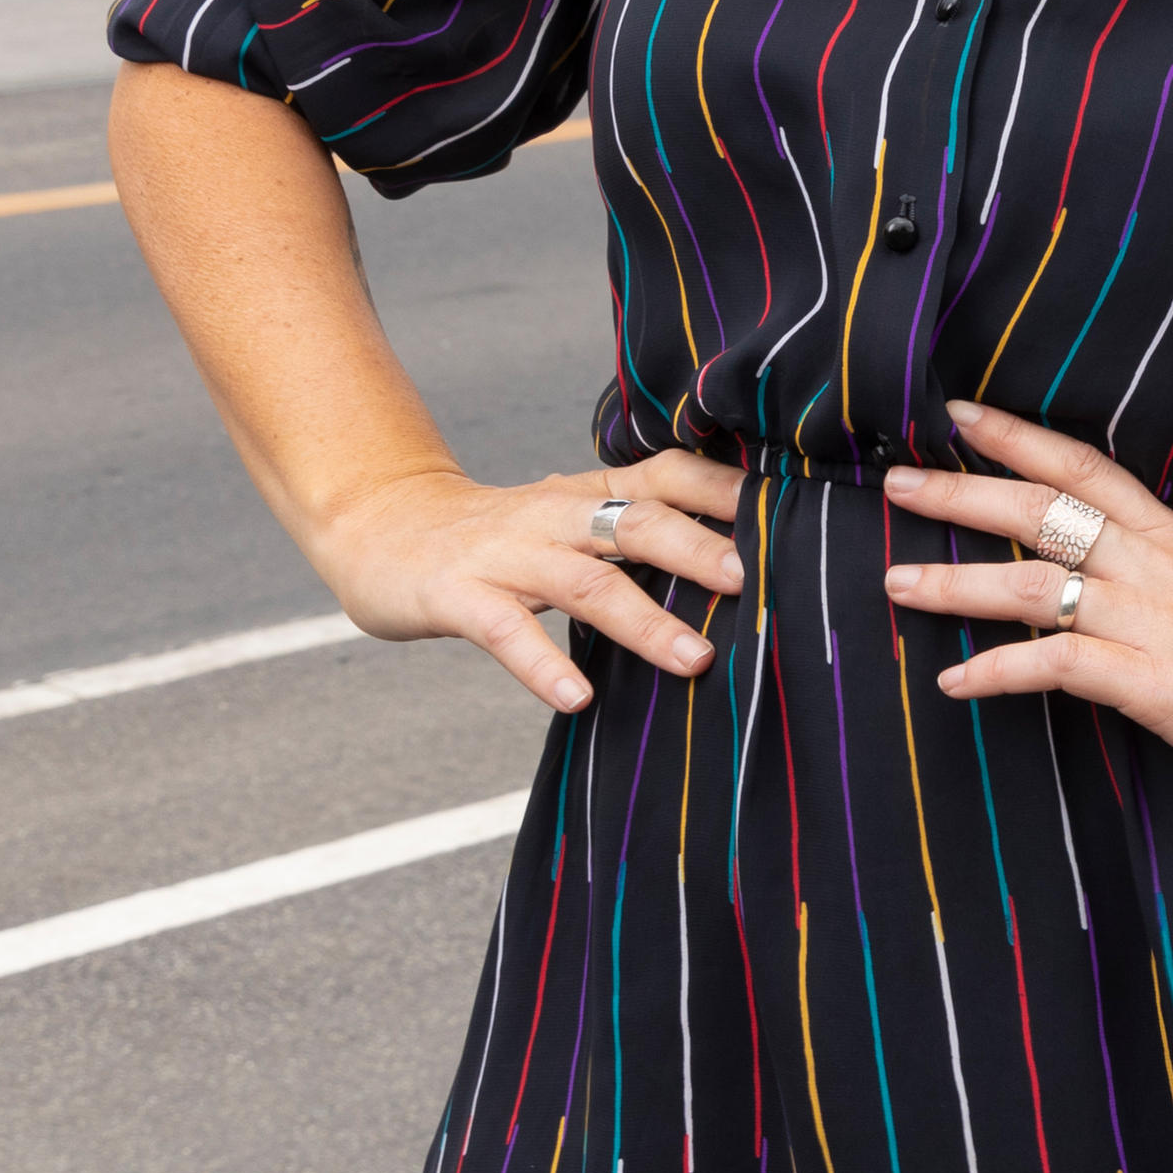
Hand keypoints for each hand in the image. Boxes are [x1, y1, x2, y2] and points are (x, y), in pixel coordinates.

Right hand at [309, 449, 748, 712]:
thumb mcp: (571, 521)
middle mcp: (557, 515)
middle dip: (700, 549)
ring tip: (696, 660)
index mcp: (591, 494)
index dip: (725, 490)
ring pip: (586, 581)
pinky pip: (506, 631)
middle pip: (639, 521)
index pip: (669, 475)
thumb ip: (636, 531)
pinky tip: (578, 698)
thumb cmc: (500, 537)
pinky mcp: (459, 596)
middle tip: (755, 582)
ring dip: (644, 620)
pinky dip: (544, 664)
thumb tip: (736, 565)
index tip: (789, 512)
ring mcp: (507, 554)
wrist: (383, 529)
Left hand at [881, 401, 1172, 814]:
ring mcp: (1154, 625)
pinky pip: (1057, 667)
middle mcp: (1159, 572)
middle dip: (961, 491)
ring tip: (895, 583)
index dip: (1021, 439)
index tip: (961, 415)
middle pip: (1043, 513)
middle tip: (897, 480)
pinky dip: (998, 673)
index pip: (1088, 469)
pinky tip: (954, 684)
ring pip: (1033, 586)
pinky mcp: (1154, 684)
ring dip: (955, 583)